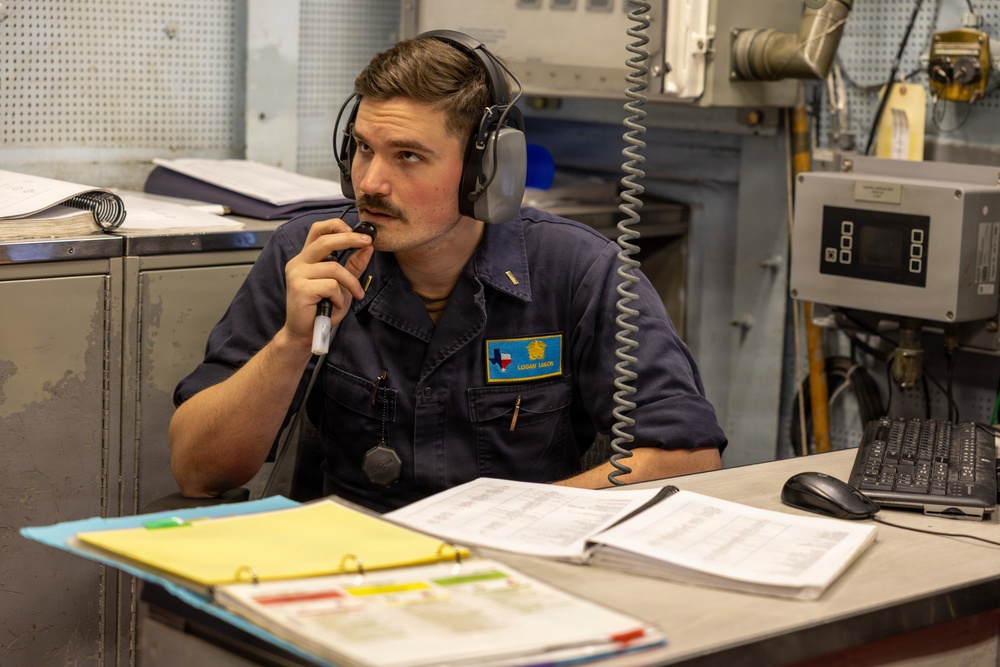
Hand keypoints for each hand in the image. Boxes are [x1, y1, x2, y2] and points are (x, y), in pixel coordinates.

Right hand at [283, 218, 374, 348]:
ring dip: (350, 283)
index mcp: (306, 258)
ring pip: (334, 268)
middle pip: (325, 241)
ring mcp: (297, 274)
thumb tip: (367, 247)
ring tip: (352, 296)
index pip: (318, 230)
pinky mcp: (300, 288)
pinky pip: (331, 285)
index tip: (357, 231)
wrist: (306, 335)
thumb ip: (353, 266)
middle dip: (350, 239)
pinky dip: (339, 297)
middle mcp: (298, 262)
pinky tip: (334, 306)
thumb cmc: (323, 310)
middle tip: (368, 242)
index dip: (336, 225)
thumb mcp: (343, 285)